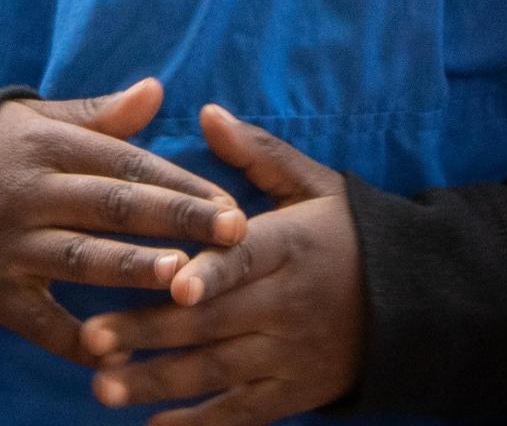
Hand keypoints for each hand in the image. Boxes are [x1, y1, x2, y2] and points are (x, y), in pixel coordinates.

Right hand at [0, 79, 246, 367]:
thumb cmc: (2, 152)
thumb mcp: (42, 122)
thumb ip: (101, 114)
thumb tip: (156, 89)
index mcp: (49, 147)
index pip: (127, 165)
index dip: (182, 184)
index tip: (232, 204)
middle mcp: (30, 194)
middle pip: (113, 207)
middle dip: (176, 220)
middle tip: (233, 234)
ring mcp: (10, 245)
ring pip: (80, 259)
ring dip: (132, 270)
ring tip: (183, 280)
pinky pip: (39, 322)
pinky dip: (78, 341)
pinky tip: (122, 353)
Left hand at [81, 106, 360, 425]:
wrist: (414, 306)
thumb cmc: (349, 235)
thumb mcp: (315, 185)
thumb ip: (259, 153)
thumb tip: (207, 113)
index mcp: (293, 247)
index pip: (247, 260)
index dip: (212, 272)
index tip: (172, 281)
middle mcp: (289, 305)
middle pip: (214, 320)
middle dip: (150, 330)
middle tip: (92, 336)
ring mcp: (290, 355)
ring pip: (216, 371)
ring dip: (157, 380)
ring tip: (102, 385)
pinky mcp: (292, 393)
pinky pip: (239, 415)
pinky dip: (196, 425)